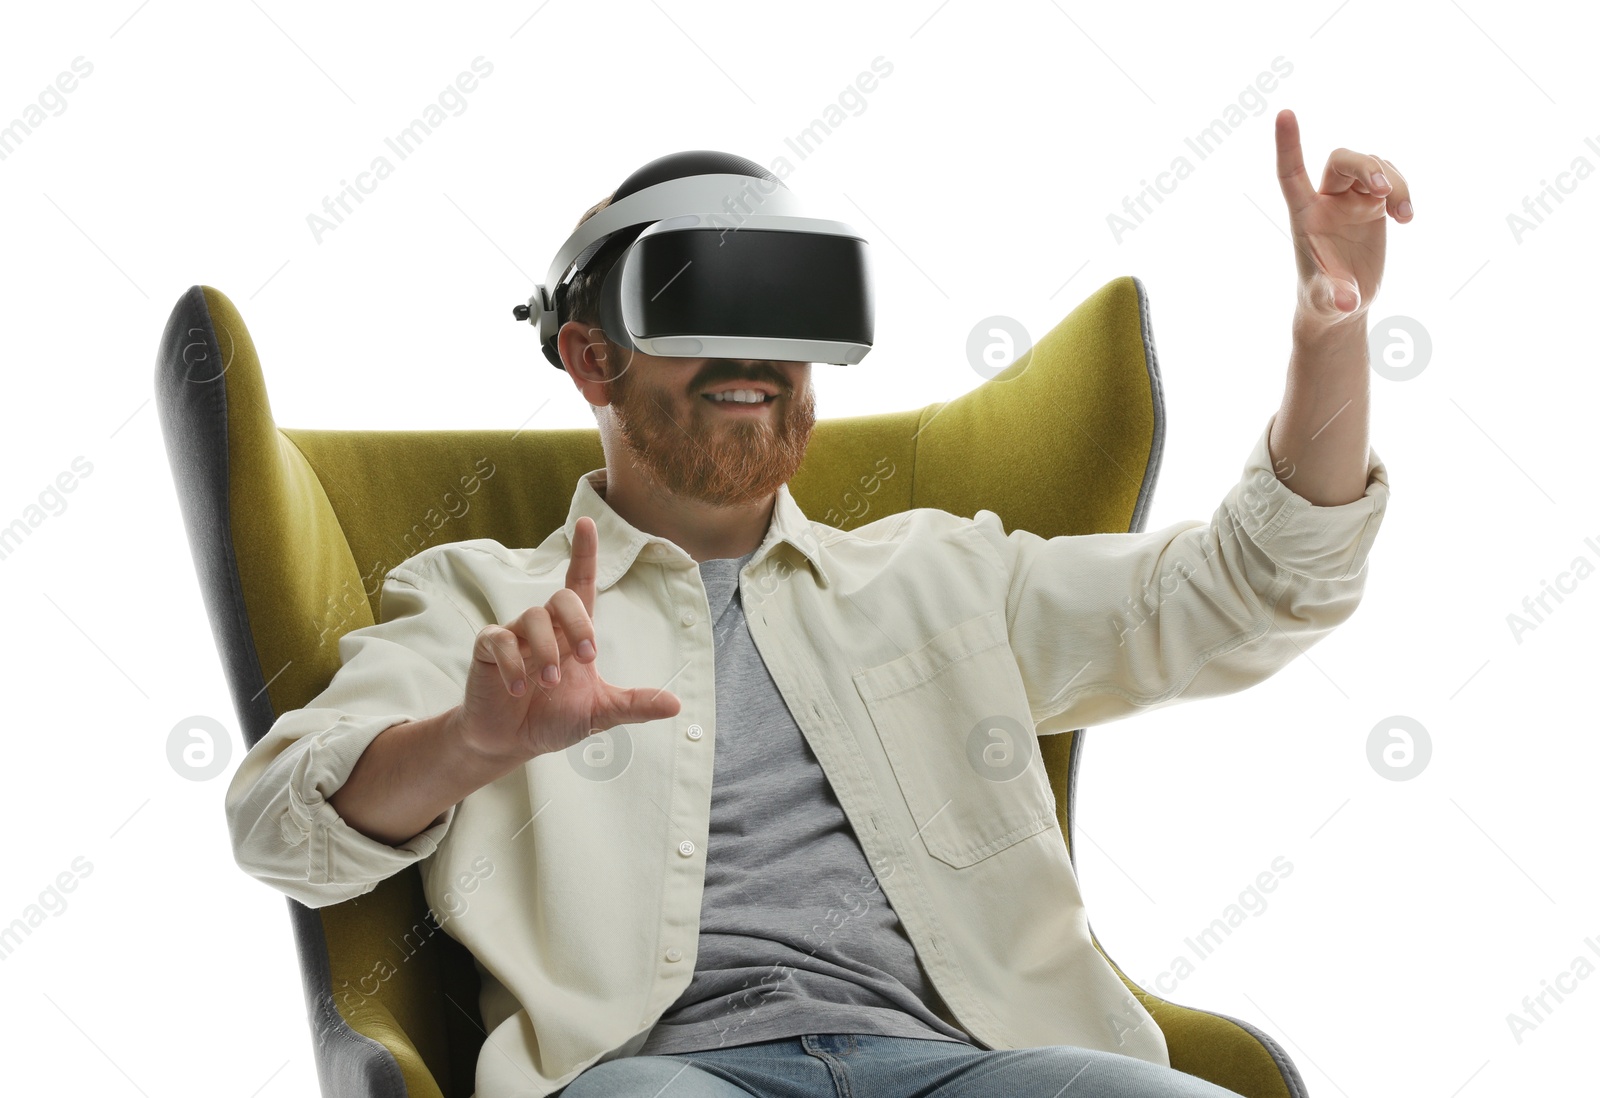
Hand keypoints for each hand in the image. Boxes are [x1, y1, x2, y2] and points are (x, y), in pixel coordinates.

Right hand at [455, 515, 681, 762]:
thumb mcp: (599, 713)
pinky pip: (499, 640)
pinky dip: (512, 664)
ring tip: (550, 684)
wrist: (509, 743)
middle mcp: (545, 627)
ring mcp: (515, 636)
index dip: (584, 553)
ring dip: (547, 651)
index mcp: (572, 633)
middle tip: (587, 657)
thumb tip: (675, 704)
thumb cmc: (552, 718)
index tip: (587, 522)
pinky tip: (518, 689)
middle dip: (578, 623)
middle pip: (562, 597)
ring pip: (532, 617)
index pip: (580, 583)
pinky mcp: (488, 650)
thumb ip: (633, 705)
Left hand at [1274, 108, 1412, 329]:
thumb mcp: (1328, 301)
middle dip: (1367, 167)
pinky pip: (1389, 180)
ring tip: (1404, 216)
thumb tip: (1347, 302)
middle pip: (1342, 160)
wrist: (1342, 303)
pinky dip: (1403, 192)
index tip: (1283, 112)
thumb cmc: (1325, 300)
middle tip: (1382, 192)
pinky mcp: (1373, 205)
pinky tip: (1408, 218)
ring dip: (1393, 183)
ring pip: (1373, 167)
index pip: (1290, 173)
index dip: (1287, 144)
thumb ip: (1336, 297)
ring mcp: (1351, 200)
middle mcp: (1326, 201)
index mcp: (1304, 216)